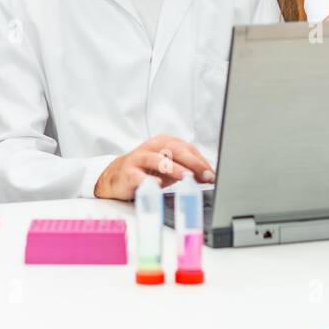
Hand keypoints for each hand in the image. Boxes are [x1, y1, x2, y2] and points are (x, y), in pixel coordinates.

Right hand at [94, 134, 214, 200]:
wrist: (115, 177)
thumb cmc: (146, 171)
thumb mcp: (168, 168)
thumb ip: (187, 169)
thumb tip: (209, 176)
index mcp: (164, 142)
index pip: (187, 148)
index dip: (201, 161)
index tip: (213, 174)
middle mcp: (152, 147)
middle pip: (175, 150)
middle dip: (193, 163)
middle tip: (206, 175)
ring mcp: (139, 159)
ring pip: (159, 160)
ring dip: (175, 169)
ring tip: (187, 177)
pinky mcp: (128, 173)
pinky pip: (140, 176)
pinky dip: (150, 181)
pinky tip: (159, 185)